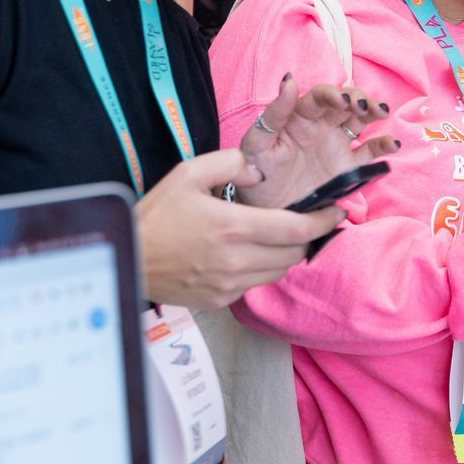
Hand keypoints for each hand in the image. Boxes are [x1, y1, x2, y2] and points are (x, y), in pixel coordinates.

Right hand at [136, 150, 342, 308]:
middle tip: (309, 221)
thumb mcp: (188, 173)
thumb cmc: (156, 213)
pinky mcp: (219, 300)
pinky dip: (261, 270)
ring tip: (278, 236)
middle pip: (294, 254)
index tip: (338, 212)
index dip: (324, 221)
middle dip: (308, 237)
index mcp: (233, 227)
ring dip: (286, 255)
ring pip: (278, 272)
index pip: (296, 230)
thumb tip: (260, 173)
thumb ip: (231, 163)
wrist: (124, 256)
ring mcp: (228, 284)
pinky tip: (248, 254)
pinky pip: (255, 285)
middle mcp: (235, 260)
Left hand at [233, 75, 400, 209]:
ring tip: (382, 112)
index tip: (342, 101)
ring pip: (361, 121)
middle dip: (359, 99)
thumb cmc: (256, 176)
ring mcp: (337, 145)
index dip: (333, 94)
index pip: (320, 97)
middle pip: (346, 103)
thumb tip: (289, 81)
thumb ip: (273, 115)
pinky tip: (392, 145)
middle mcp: (321, 126)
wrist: (266, 215)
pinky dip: (384, 145)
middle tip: (365, 107)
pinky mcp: (348, 167)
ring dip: (374, 112)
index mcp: (299, 117)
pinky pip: (370, 152)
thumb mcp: (256, 145)